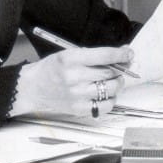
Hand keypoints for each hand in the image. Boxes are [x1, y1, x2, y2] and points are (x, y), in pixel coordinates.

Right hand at [11, 46, 132, 117]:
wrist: (34, 88)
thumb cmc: (52, 69)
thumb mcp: (68, 54)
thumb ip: (93, 55)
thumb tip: (120, 54)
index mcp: (71, 59)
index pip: (104, 56)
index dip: (121, 54)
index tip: (129, 53)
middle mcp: (74, 78)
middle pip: (110, 73)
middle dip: (120, 69)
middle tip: (120, 67)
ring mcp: (77, 95)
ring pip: (111, 89)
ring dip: (117, 83)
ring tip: (112, 80)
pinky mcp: (79, 109)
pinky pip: (106, 106)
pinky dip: (111, 99)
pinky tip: (106, 94)